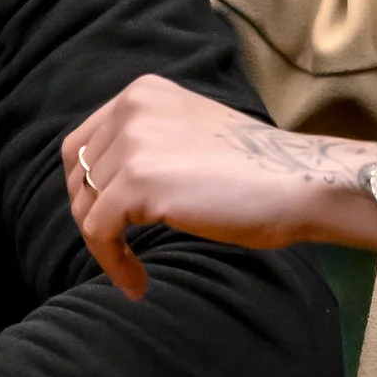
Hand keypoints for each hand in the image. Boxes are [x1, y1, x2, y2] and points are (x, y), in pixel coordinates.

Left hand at [62, 77, 376, 299]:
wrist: (298, 182)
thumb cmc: (256, 171)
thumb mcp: (189, 136)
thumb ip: (147, 145)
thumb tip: (102, 187)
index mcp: (142, 93)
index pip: (83, 144)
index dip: (87, 189)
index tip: (107, 222)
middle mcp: (132, 107)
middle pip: (78, 175)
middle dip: (92, 218)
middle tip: (119, 251)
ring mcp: (134, 142)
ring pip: (86, 206)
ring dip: (104, 246)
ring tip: (133, 273)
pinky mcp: (139, 182)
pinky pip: (98, 232)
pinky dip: (112, 263)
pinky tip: (137, 283)